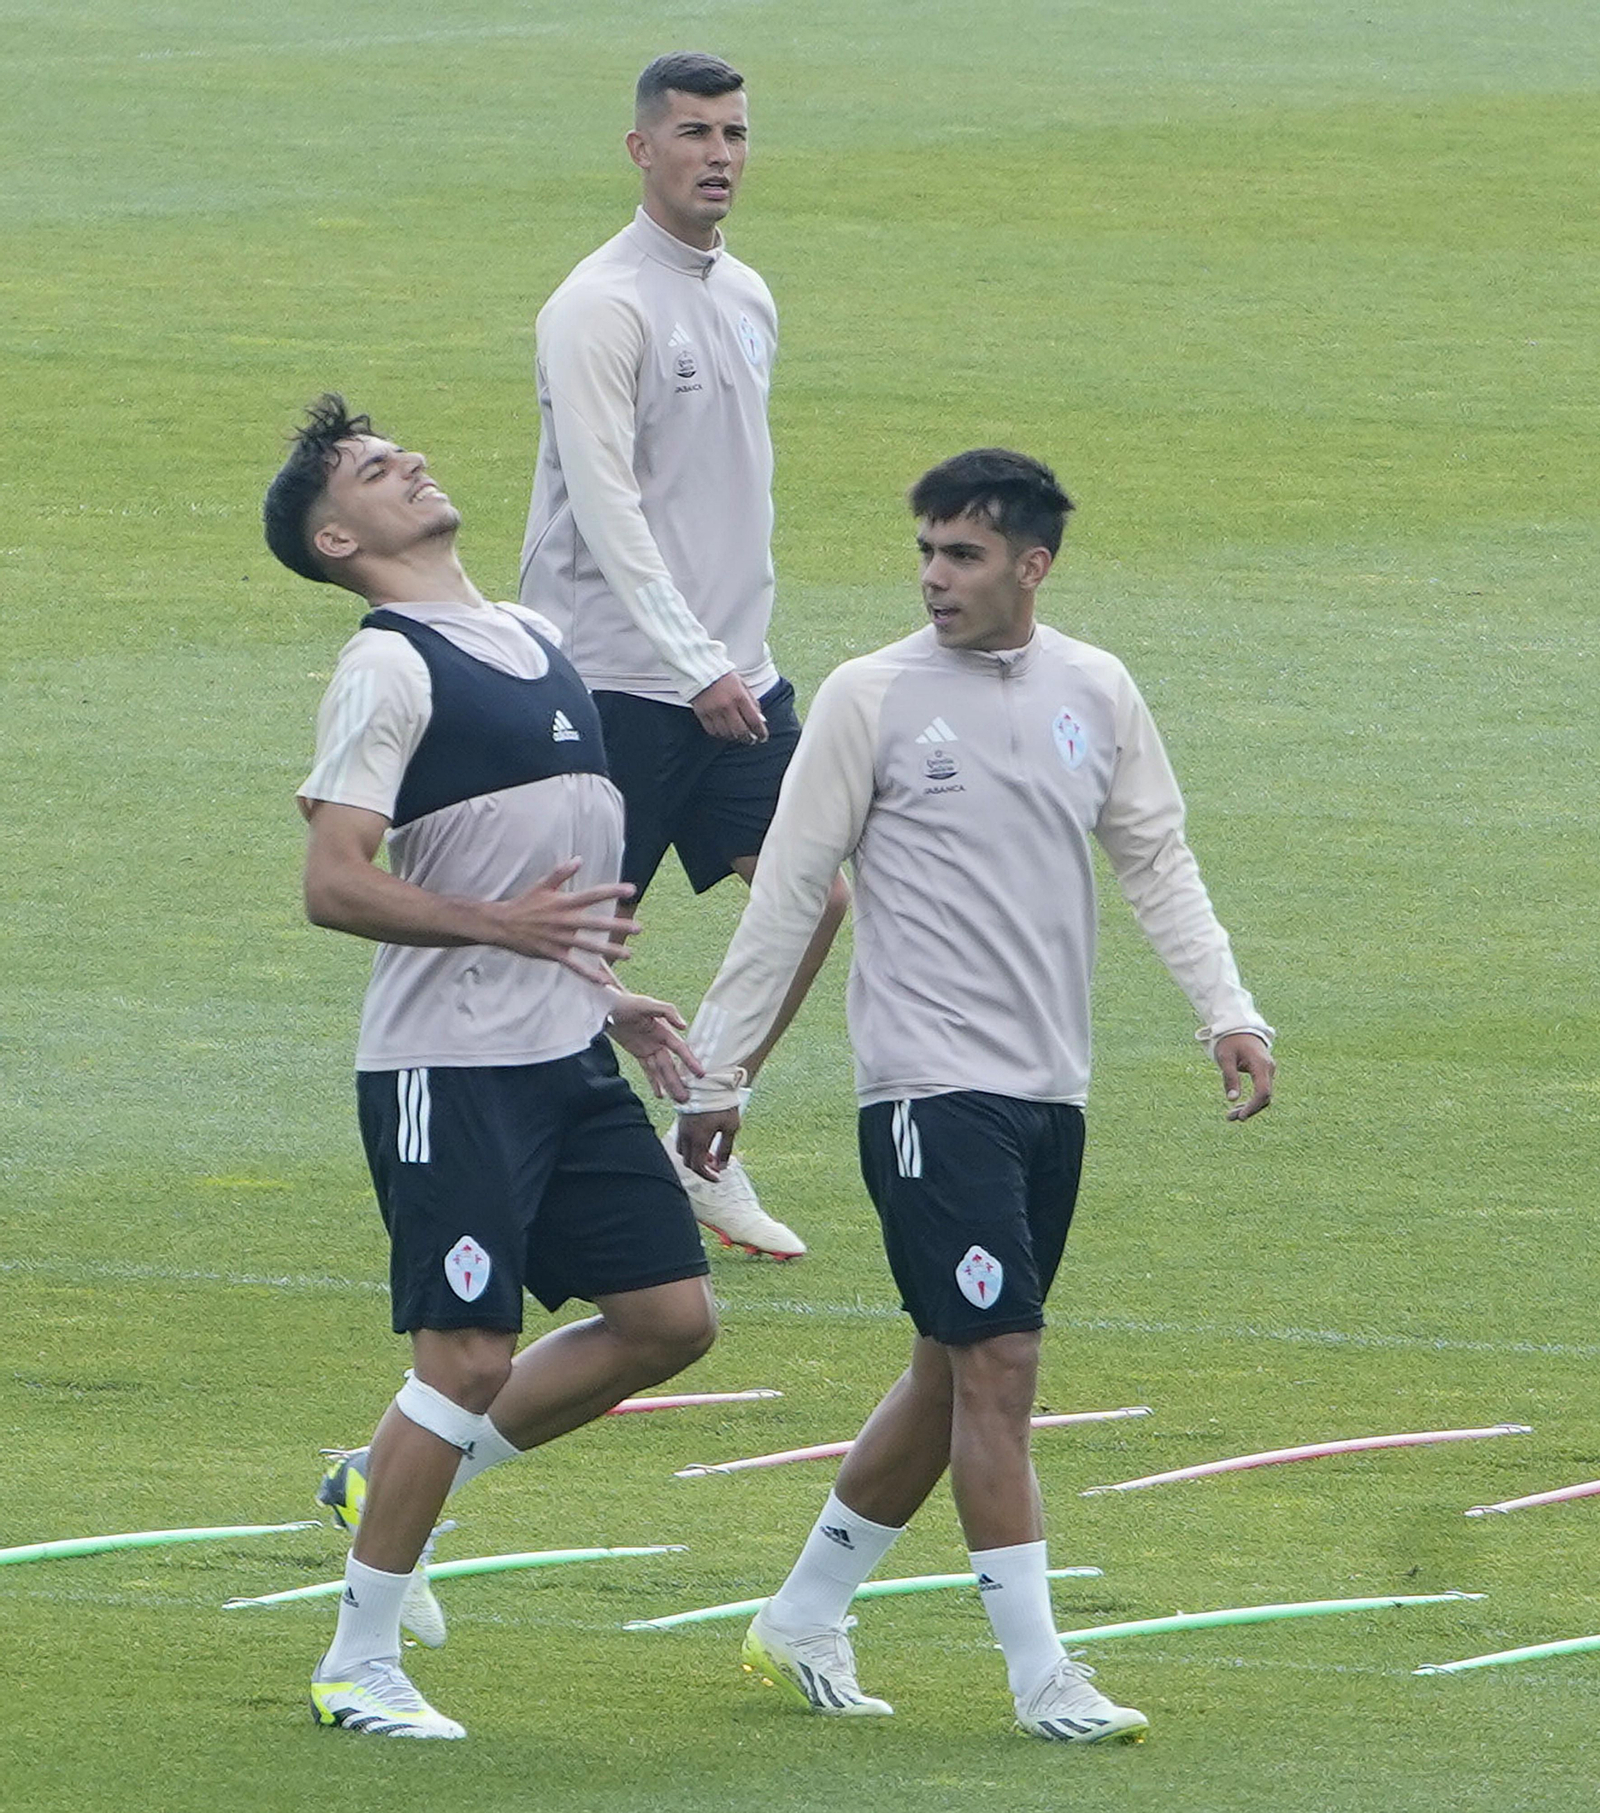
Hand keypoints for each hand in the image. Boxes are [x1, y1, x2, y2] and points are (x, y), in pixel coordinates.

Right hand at [481, 859, 639, 982]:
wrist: (502, 925)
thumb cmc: (524, 903)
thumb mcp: (542, 885)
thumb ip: (561, 872)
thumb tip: (579, 859)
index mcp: (564, 902)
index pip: (594, 895)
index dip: (613, 891)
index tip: (632, 889)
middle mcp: (565, 921)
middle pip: (596, 923)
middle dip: (618, 926)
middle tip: (639, 928)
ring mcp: (560, 939)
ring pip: (589, 946)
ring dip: (609, 951)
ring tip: (629, 954)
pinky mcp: (554, 954)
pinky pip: (574, 966)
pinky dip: (588, 974)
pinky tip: (603, 981)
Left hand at [605, 993, 704, 1101]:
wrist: (606, 1006)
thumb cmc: (627, 1002)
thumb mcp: (647, 1004)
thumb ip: (667, 1011)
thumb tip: (684, 1026)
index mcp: (664, 1030)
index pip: (680, 1049)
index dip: (690, 1061)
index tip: (700, 1074)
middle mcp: (659, 1041)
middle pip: (671, 1065)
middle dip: (678, 1081)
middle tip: (686, 1097)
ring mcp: (649, 1048)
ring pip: (661, 1070)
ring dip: (669, 1085)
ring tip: (677, 1100)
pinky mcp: (638, 1052)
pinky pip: (648, 1070)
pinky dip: (654, 1082)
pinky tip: (660, 1094)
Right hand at [676, 1107, 742, 1180]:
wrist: (710, 1080)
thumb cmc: (722, 1102)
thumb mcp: (730, 1127)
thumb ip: (725, 1149)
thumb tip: (722, 1166)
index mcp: (698, 1138)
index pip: (698, 1166)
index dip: (708, 1175)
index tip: (717, 1177)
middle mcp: (686, 1135)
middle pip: (688, 1162)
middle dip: (702, 1168)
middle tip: (716, 1166)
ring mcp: (681, 1127)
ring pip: (683, 1151)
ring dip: (696, 1157)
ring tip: (710, 1153)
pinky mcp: (681, 1120)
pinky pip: (682, 1140)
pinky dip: (692, 1146)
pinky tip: (703, 1140)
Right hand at [691, 672, 767, 742]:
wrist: (702, 669)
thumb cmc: (725, 677)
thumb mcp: (743, 686)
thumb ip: (752, 702)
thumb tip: (761, 720)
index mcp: (740, 697)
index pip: (754, 721)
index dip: (760, 732)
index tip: (763, 737)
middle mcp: (727, 706)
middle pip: (740, 731)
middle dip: (748, 739)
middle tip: (751, 740)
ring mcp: (714, 711)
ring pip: (726, 733)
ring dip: (734, 737)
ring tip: (738, 736)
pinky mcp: (702, 714)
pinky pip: (713, 731)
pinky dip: (720, 734)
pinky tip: (724, 732)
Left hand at [1216, 1031, 1274, 1120]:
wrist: (1239, 1026)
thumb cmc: (1230, 1041)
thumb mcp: (1225, 1058)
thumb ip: (1230, 1078)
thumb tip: (1232, 1100)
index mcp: (1261, 1065)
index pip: (1263, 1092)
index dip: (1253, 1106)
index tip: (1240, 1116)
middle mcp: (1269, 1068)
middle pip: (1265, 1096)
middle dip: (1249, 1109)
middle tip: (1229, 1118)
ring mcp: (1268, 1070)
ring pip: (1264, 1095)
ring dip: (1250, 1106)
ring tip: (1230, 1116)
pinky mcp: (1265, 1072)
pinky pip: (1262, 1089)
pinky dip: (1252, 1099)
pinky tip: (1239, 1106)